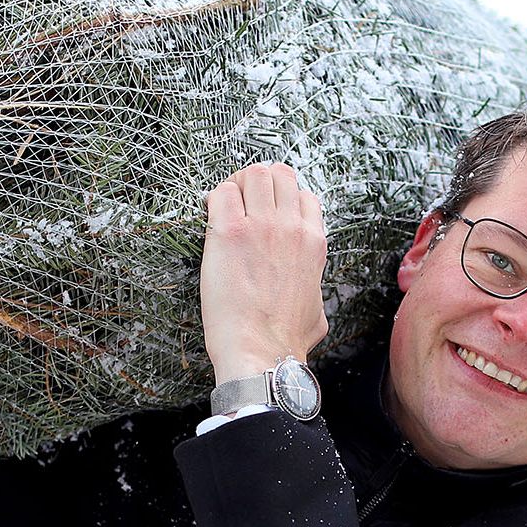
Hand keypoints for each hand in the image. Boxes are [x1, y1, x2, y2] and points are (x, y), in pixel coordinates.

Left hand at [199, 163, 327, 383]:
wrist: (261, 352)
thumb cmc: (284, 341)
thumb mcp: (317, 312)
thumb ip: (313, 291)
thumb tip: (310, 299)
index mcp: (313, 243)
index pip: (303, 196)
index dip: (282, 199)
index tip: (265, 210)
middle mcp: (291, 228)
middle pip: (279, 174)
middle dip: (258, 182)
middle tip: (242, 200)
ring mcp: (261, 226)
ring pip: (253, 174)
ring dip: (237, 184)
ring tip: (225, 204)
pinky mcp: (229, 232)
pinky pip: (221, 192)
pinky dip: (213, 198)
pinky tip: (209, 216)